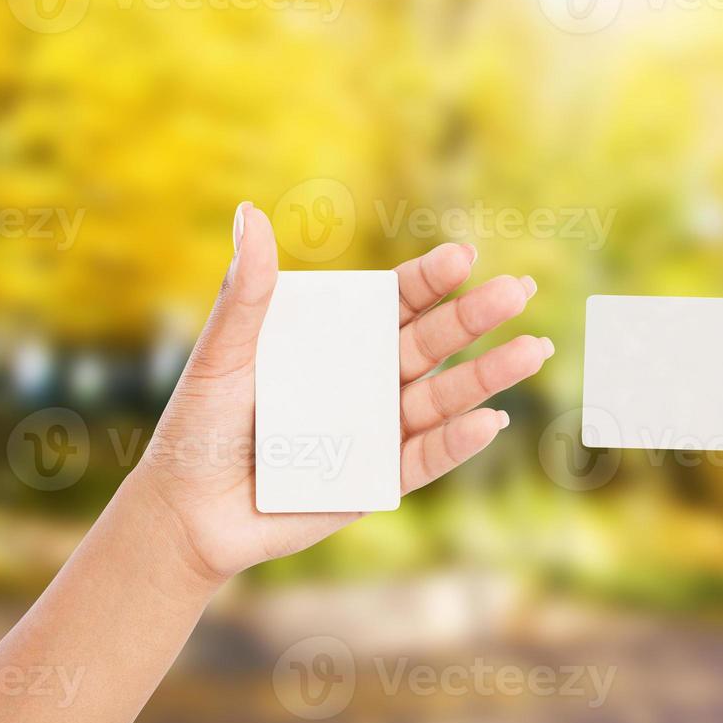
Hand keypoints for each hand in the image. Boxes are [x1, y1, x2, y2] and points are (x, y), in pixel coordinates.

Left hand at [131, 202, 552, 584]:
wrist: (189, 509)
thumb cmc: (201, 423)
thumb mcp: (222, 354)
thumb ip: (245, 293)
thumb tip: (248, 213)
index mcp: (342, 337)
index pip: (395, 301)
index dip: (430, 279)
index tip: (462, 257)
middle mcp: (371, 377)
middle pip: (433, 342)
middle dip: (477, 316)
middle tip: (517, 290)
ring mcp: (381, 427)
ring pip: (444, 397)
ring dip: (489, 375)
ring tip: (533, 350)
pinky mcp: (381, 478)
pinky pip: (425, 458)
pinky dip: (457, 443)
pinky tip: (490, 422)